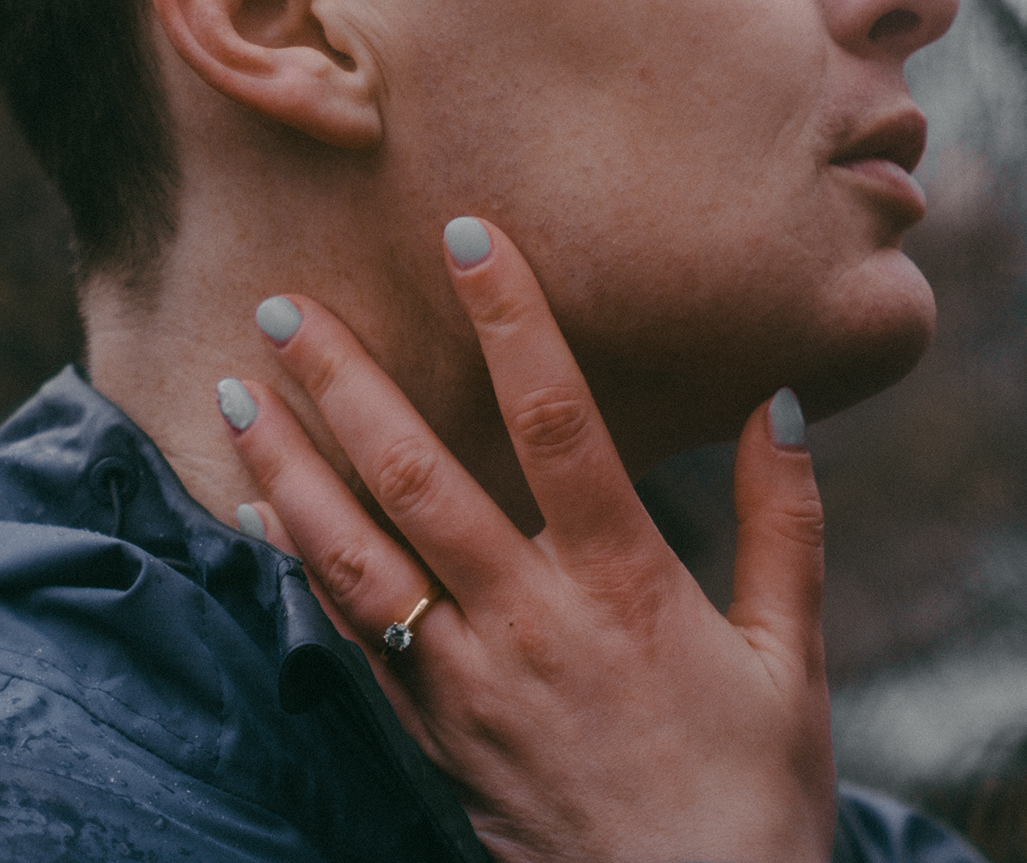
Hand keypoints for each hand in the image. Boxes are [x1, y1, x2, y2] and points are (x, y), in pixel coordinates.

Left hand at [223, 218, 834, 862]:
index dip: (511, 319)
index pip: (559, 421)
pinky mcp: (431, 736)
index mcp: (627, 586)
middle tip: (284, 301)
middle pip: (420, 478)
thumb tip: (777, 404)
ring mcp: (467, 683)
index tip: (466, 234)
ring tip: (233, 389)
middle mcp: (531, 622)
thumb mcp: (793, 657)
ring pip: (355, 556)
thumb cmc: (753, 792)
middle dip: (346, 382)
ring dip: (287, 465)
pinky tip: (253, 511)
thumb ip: (784, 524)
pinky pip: (346, 639)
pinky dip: (293, 568)